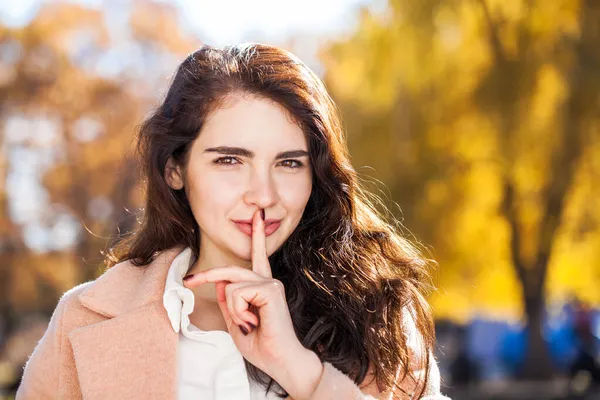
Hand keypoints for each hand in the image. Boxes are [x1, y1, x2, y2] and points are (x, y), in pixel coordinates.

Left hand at [182, 209, 322, 396]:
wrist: (281, 361)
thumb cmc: (263, 346)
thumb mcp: (237, 322)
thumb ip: (229, 303)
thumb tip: (221, 284)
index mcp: (262, 288)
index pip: (258, 256)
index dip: (257, 236)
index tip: (257, 216)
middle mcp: (268, 281)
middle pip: (231, 270)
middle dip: (207, 274)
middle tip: (188, 281)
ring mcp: (271, 283)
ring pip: (231, 285)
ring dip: (232, 311)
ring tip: (247, 325)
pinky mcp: (271, 289)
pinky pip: (237, 293)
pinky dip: (238, 311)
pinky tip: (253, 322)